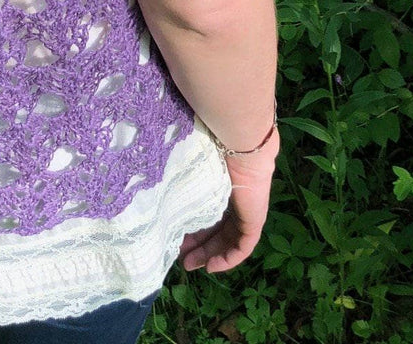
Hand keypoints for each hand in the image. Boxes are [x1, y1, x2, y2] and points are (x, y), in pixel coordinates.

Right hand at [178, 128, 278, 272]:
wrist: (239, 145)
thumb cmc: (214, 150)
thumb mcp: (194, 174)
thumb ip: (183, 185)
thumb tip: (158, 193)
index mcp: (221, 189)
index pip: (208, 215)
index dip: (193, 229)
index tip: (175, 240)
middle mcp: (234, 201)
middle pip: (216, 231)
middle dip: (198, 247)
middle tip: (180, 259)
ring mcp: (246, 212)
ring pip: (227, 241)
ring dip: (209, 255)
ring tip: (190, 264)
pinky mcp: (255, 221)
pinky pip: (242, 247)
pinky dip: (228, 259)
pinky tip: (211, 266)